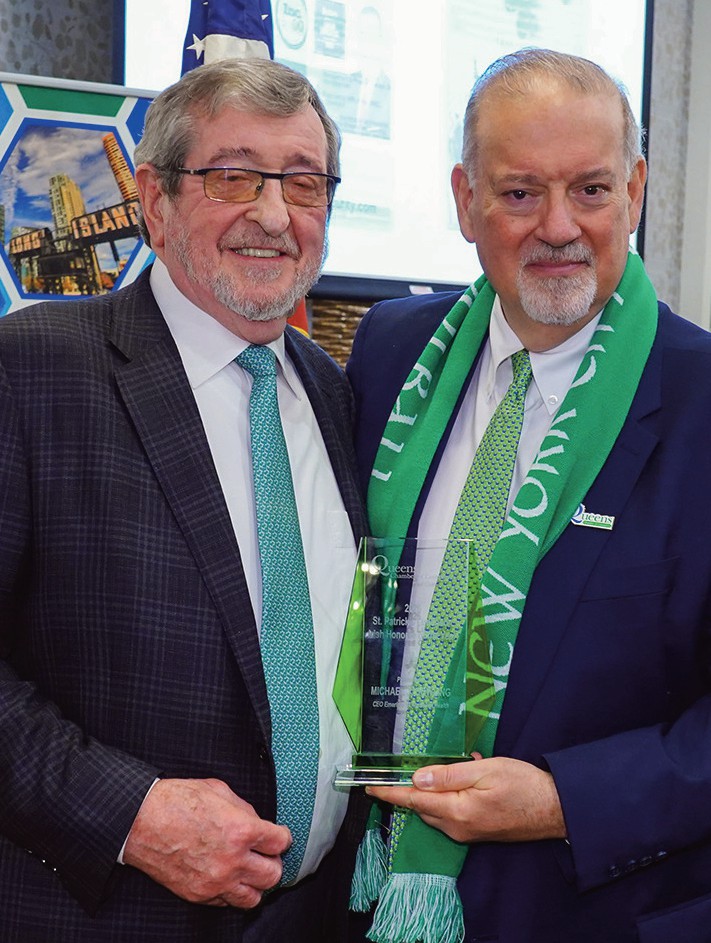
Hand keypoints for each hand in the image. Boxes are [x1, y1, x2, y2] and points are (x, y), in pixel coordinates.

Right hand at [123, 778, 290, 908]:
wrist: (141, 821)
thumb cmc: (176, 801)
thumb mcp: (219, 790)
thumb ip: (244, 808)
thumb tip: (257, 822)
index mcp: (241, 830)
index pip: (281, 842)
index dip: (281, 837)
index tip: (277, 836)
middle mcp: (232, 860)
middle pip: (273, 874)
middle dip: (272, 862)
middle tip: (265, 854)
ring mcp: (216, 882)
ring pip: (254, 898)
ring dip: (255, 883)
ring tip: (249, 870)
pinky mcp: (199, 895)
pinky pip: (227, 903)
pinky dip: (231, 892)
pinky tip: (226, 877)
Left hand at [366, 756, 566, 843]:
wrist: (556, 810)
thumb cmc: (523, 785)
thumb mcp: (485, 770)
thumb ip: (449, 775)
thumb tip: (416, 779)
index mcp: (457, 811)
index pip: (413, 801)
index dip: (390, 793)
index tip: (368, 788)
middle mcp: (457, 828)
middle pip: (422, 807)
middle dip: (410, 789)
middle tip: (406, 766)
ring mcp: (467, 833)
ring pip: (435, 811)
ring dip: (433, 791)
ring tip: (452, 766)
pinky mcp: (476, 833)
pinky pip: (451, 814)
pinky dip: (448, 796)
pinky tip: (465, 778)